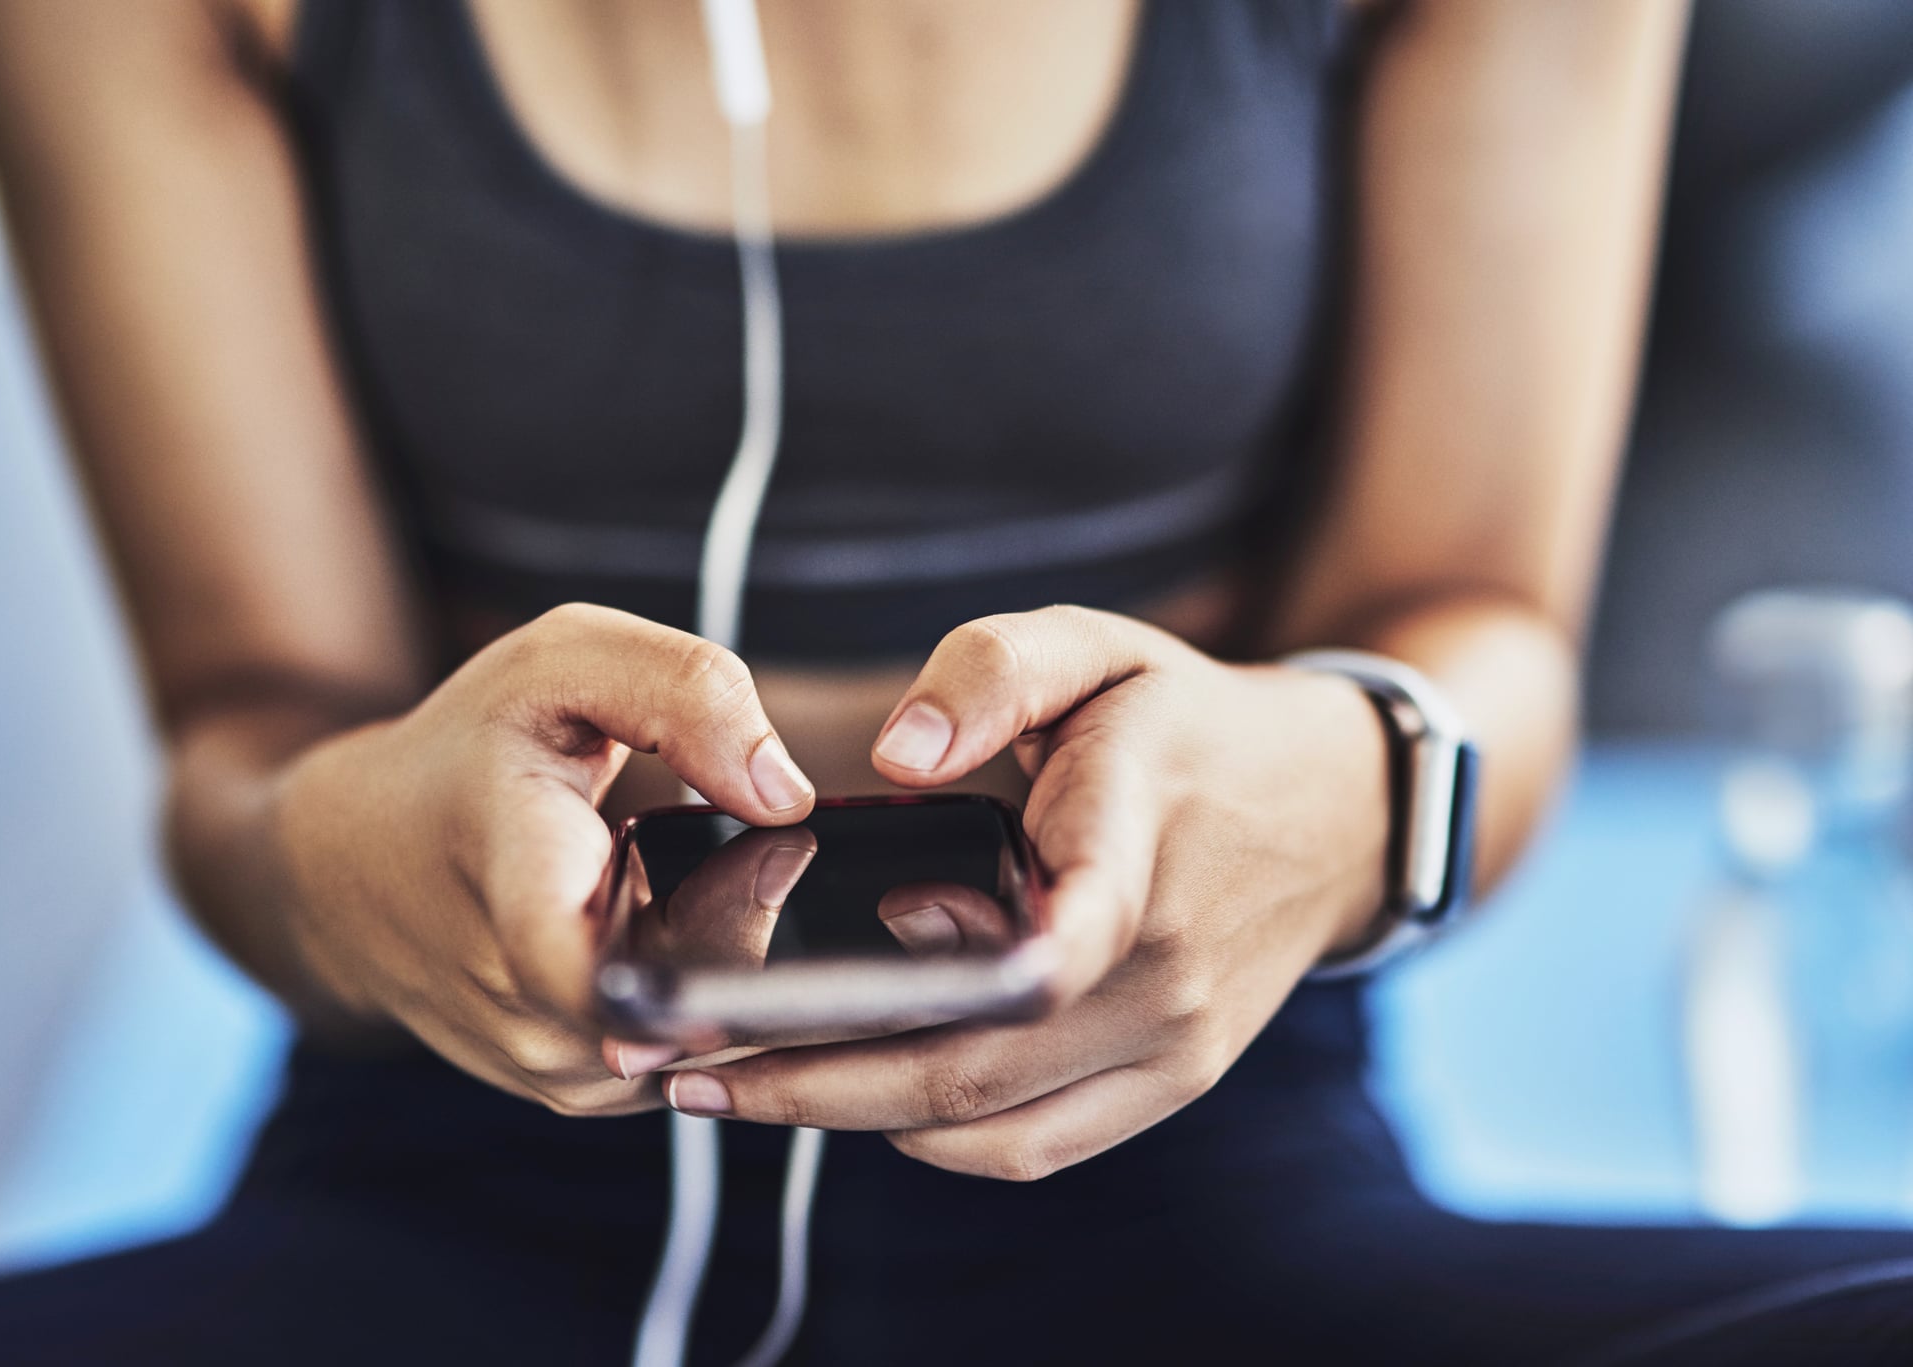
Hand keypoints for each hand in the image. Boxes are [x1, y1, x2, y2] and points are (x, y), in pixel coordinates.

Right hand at [271, 603, 814, 1113]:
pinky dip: (711, 995)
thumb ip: (687, 694)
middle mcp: (531, 1005)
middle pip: (702, 1001)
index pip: (587, 980)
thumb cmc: (469, 750)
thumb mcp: (563, 664)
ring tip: (687, 880)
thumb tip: (785, 796)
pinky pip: (692, 1054)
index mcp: (518, 883)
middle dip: (759, 925)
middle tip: (756, 844)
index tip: (764, 903)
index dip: (689, 980)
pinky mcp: (581, 1091)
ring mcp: (554, 1066)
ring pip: (712, 1036)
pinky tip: (676, 929)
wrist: (354, 864)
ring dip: (737, 962)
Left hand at [651, 606, 1389, 1178]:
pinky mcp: (1171, 1083)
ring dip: (851, 1124)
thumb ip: (992, 672)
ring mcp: (1173, 1044)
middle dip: (808, 1086)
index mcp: (1137, 845)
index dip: (904, 1003)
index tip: (762, 1023)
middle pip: (969, 1068)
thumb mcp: (1097, 646)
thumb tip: (892, 758)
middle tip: (679, 1072)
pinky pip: (1036, 1147)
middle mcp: (1163, 970)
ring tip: (733, 1094)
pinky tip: (854, 1103)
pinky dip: (935, 1142)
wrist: (1332, 810)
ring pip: (989, 1127)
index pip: (1043, 951)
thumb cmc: (1187, 722)